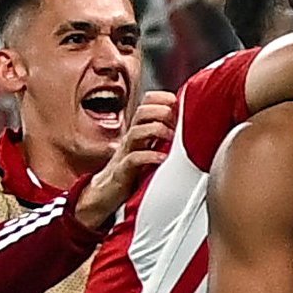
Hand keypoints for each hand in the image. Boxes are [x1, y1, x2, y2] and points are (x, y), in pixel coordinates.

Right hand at [69, 86, 179, 228]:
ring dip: (156, 130)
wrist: (105, 194)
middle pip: (142, 113)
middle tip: (176, 117)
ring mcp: (126, 154)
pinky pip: (134, 159)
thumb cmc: (130, 172)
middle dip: (160, 110)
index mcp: (139, 132)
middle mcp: (131, 140)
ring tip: (171, 135)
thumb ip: (162, 139)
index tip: (178, 100)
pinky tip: (162, 158)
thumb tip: (187, 129)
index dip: (161, 98)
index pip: (146, 105)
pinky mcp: (123, 171)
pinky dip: (149, 156)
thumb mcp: (147, 151)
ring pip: (137, 132)